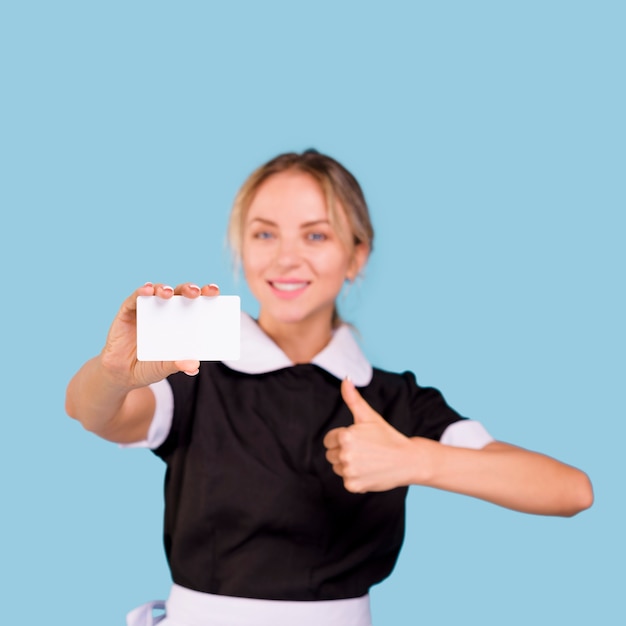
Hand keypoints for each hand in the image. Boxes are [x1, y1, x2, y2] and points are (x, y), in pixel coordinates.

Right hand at [101, 282, 219, 388]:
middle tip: (196, 292)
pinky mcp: (128, 311)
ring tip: (168, 293)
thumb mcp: (165, 367)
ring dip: (164, 288)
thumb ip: (178, 365)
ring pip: (159, 291)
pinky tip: (147, 291)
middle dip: (189, 289)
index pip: (197, 303)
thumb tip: (194, 366)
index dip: (206, 294)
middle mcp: (167, 310)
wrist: (122, 374)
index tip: (215, 291)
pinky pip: (135, 298)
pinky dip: (141, 292)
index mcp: (182, 320)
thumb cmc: (149, 366)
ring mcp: (148, 309)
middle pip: (180, 293)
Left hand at [323, 378, 418, 492]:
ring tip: (367, 460)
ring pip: (337, 468)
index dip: (342, 439)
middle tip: (364, 450)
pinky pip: (346, 480)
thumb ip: (353, 399)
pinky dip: (356, 478)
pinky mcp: (353, 486)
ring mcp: (349, 471)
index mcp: (345, 436)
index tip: (358, 440)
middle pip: (330, 454)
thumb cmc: (387, 436)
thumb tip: (345, 379)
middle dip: (344, 451)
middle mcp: (344, 454)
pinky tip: (370, 472)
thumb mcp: (369, 416)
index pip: (329, 440)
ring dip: (348, 465)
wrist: (408, 460)